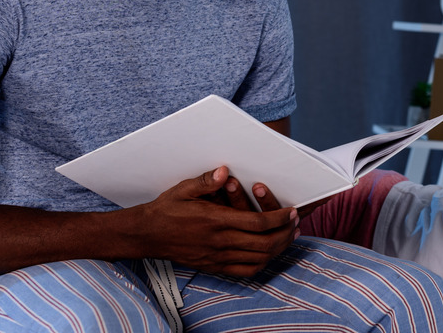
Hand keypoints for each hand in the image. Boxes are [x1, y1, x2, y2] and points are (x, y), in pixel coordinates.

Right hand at [135, 166, 299, 276]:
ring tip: (288, 236)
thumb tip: (224, 171)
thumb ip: (206, 181)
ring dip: (278, 248)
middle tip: (296, 223)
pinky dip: (261, 264)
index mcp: (215, 221)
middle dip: (285, 233)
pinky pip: (244, 271)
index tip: (291, 211)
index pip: (257, 223)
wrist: (147, 235)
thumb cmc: (167, 209)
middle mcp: (219, 242)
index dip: (279, 218)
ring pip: (257, 259)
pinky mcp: (213, 267)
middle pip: (264, 244)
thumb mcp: (184, 189)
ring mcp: (217, 257)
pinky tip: (268, 254)